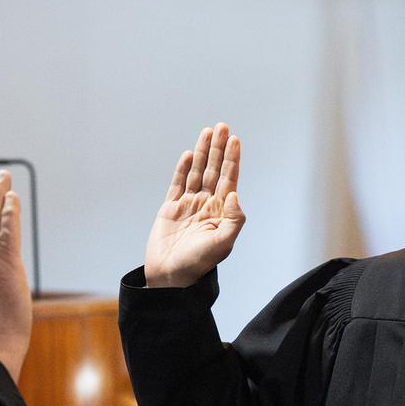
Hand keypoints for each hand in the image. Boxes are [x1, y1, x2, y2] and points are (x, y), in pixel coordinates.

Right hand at [144, 124, 245, 287]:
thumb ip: (234, 220)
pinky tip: (188, 155)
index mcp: (221, 213)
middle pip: (213, 171)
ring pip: (197, 173)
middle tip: (222, 127)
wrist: (170, 278)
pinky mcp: (170, 210)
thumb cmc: (198, 265)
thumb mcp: (223, 244)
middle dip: (218, 149)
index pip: (229, 180)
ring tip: (207, 132)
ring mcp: (188, 206)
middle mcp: (206, 206)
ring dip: (202, 153)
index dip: (231, 160)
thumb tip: (235, 194)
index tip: (234, 140)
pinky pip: (177, 184)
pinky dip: (182, 169)